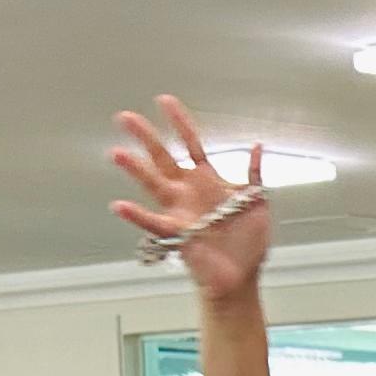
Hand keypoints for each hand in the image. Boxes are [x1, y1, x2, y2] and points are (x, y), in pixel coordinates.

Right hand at [108, 96, 274, 305]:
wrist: (243, 275)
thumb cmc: (249, 241)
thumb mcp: (258, 201)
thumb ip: (254, 173)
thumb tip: (258, 146)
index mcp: (207, 180)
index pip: (190, 143)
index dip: (179, 122)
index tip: (164, 101)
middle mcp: (188, 191)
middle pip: (163, 157)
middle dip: (145, 137)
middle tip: (125, 117)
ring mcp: (179, 211)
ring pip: (153, 184)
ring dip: (135, 169)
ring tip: (117, 153)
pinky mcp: (176, 233)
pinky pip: (152, 222)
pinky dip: (136, 215)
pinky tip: (119, 205)